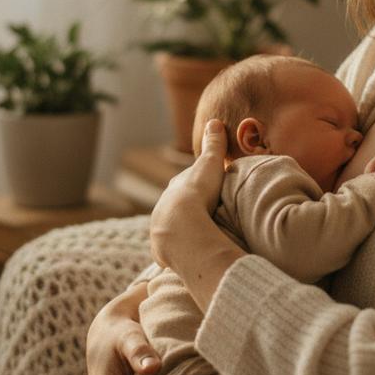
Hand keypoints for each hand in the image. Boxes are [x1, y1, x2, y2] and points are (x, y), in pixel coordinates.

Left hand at [150, 119, 229, 269]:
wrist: (182, 226)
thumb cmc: (198, 193)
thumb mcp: (210, 165)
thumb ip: (214, 145)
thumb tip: (214, 121)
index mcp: (174, 187)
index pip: (185, 184)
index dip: (196, 186)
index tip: (207, 190)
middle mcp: (162, 206)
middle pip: (176, 206)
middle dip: (186, 210)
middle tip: (202, 215)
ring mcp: (160, 228)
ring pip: (171, 227)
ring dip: (181, 230)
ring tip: (196, 237)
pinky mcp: (161, 249)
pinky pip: (170, 248)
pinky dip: (178, 249)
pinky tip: (186, 253)